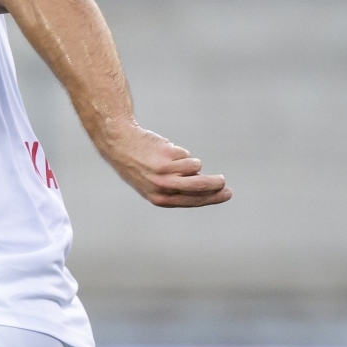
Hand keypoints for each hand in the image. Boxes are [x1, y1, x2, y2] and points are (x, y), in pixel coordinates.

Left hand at [103, 126, 231, 207]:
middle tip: (222, 180)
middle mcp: (163, 187)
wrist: (120, 146)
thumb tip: (207, 189)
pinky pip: (186, 154)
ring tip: (173, 160)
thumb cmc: (139, 167)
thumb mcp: (153, 184)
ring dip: (190, 162)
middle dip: (215, 184)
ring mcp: (165, 171)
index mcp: (160, 198)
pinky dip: (180, 152)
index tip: (227, 194)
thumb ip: (176, 189)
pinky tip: (164, 151)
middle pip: (200, 186)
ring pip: (195, 167)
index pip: (193, 201)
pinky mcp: (167, 156)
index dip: (212, 198)